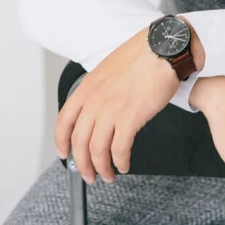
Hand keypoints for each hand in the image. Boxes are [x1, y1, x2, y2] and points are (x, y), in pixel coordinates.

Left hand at [55, 27, 178, 183]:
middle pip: (79, 142)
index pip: (64, 121)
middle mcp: (95, 100)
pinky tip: (125, 164)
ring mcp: (111, 110)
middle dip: (83, 164)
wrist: (162, 49)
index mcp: (87, 87)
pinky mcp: (130, 118)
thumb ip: (99, 88)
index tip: (65, 153)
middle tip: (89, 175)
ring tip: (109, 175)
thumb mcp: (109, 68)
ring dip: (102, 168)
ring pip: (97, 151)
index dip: (62, 142)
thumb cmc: (142, 55)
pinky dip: (120, 162)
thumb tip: (99, 106)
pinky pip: (119, 150)